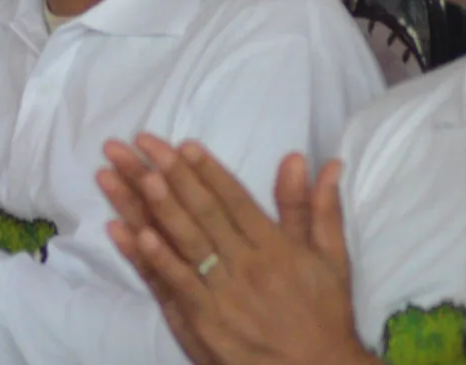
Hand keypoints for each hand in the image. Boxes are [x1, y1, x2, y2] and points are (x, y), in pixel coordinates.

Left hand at [96, 135, 375, 364]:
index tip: (184, 145)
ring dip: (156, 206)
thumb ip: (317, 209)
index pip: (234, 200)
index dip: (207, 171)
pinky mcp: (205, 321)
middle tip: (145, 144)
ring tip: (135, 176)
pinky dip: (154, 258)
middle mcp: (247, 264)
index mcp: (275, 247)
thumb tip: (318, 161)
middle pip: (203, 212)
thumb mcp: (331, 259)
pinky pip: (175, 283)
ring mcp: (223, 294)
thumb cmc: (324, 315)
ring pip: (184, 241)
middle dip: (172, 175)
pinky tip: (134, 234)